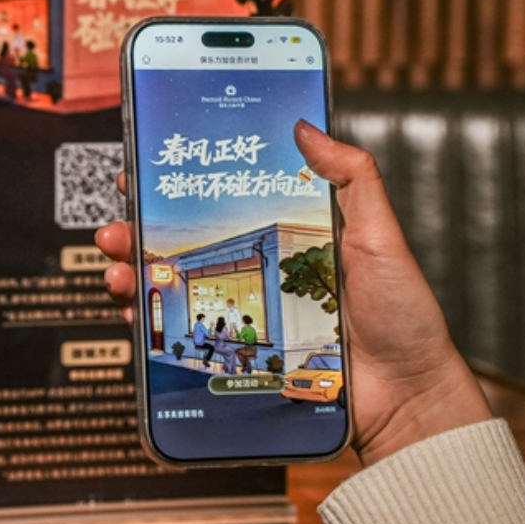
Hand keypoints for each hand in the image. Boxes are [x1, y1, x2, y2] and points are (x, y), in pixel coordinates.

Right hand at [96, 120, 491, 466]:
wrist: (405, 397)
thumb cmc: (401, 317)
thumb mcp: (380, 236)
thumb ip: (351, 178)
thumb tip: (307, 127)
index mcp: (287, 240)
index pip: (224, 204)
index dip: (182, 188)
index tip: (148, 169)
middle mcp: (260, 275)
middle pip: (187, 248)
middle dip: (141, 233)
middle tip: (118, 225)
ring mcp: (248, 317)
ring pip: (177, 290)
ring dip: (136, 276)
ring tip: (119, 268)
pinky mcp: (241, 357)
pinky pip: (187, 337)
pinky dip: (153, 326)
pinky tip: (137, 314)